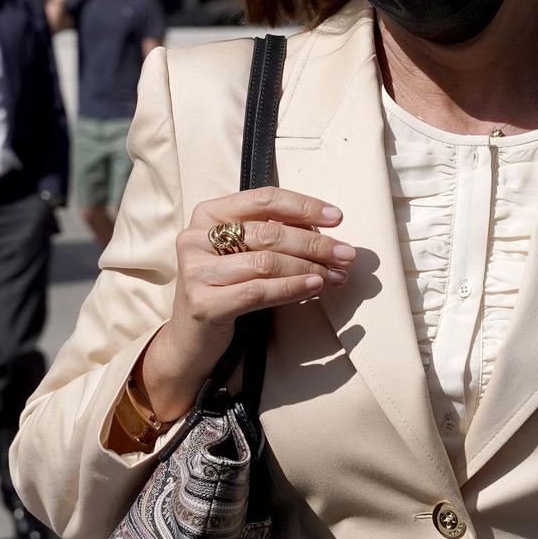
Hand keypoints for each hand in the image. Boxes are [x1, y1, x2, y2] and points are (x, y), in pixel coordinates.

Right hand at [141, 187, 354, 419]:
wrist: (191, 339)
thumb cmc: (226, 289)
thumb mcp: (245, 253)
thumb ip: (275, 235)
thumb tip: (326, 232)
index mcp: (208, 215)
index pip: (263, 199)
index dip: (304, 206)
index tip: (337, 218)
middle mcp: (195, 238)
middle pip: (269, 232)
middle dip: (314, 244)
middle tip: (346, 254)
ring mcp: (195, 271)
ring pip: (266, 262)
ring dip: (309, 268)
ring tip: (336, 275)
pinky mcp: (203, 303)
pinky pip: (258, 292)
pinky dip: (292, 288)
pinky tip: (315, 286)